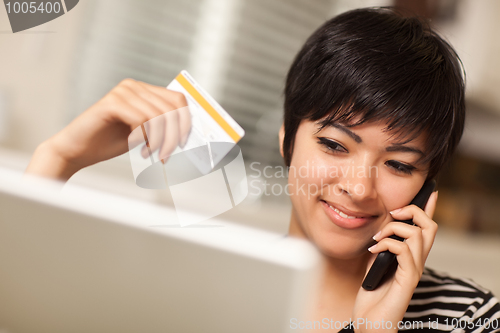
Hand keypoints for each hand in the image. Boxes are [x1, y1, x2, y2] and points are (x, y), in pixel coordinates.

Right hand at [25, 79, 190, 180]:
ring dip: (159, 140)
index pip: (178, 99)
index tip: (184, 143)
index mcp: (144, 91)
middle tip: (165, 155)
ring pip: (159, 116)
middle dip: (173, 137)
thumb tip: (187, 134)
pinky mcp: (112, 102)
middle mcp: (134, 86)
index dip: (186, 122)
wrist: (77, 150)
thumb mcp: (144, 133)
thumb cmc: (109, 142)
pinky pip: (142, 119)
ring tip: (149, 153)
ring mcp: (122, 92)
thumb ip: (162, 127)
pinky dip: (144, 137)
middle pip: (171, 109)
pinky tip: (135, 147)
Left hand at [351, 191, 438, 331]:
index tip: (429, 191)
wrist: (370, 322)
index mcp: (411, 256)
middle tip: (392, 213)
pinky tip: (374, 251)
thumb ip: (383, 246)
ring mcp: (414, 271)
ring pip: (418, 235)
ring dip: (393, 229)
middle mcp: (417, 262)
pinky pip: (404, 251)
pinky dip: (387, 244)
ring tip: (376, 239)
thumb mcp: (376, 262)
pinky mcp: (408, 280)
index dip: (429, 209)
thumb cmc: (373, 294)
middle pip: (429, 226)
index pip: (426, 229)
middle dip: (413, 211)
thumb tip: (381, 231)